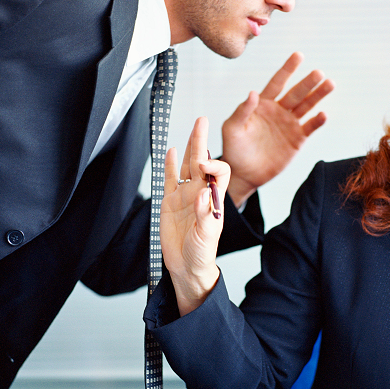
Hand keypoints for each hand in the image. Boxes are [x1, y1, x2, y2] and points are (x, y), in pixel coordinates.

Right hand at [161, 117, 229, 315]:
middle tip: (202, 120)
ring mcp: (185, 196)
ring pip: (187, 166)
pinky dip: (170, 165)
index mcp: (214, 200)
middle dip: (202, 141)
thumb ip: (204, 216)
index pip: (219, 173)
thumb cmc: (202, 254)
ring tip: (193, 127)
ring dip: (190, 147)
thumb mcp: (206, 237)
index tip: (203, 166)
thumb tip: (203, 192)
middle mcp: (201, 194)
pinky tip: (171, 151)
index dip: (213, 165)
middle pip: (203, 161)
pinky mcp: (170, 203)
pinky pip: (170, 179)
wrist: (187, 267)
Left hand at [221, 52, 334, 205]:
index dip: (287, 69)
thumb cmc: (234, 148)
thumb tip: (253, 93)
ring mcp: (289, 124)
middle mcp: (279, 111)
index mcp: (263, 104)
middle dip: (307, 83)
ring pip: (307, 106)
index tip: (299, 55)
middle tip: (318, 73)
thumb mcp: (232, 128)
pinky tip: (323, 114)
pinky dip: (317, 121)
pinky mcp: (297, 140)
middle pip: (296, 93)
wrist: (243, 173)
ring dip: (318, 96)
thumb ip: (242, 111)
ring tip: (330, 84)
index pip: (277, 83)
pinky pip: (309, 128)